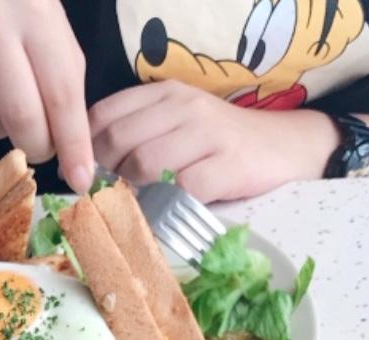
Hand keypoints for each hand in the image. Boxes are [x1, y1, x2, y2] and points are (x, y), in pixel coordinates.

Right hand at [0, 0, 93, 190]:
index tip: (80, 181)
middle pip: (20, 119)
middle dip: (37, 146)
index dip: (72, 146)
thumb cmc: (20, 25)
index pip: (60, 95)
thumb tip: (76, 170)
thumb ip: (68, 100)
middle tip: (39, 143)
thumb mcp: (56, 45)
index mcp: (34, 12)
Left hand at [89, 81, 337, 201]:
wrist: (284, 147)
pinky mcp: (225, 166)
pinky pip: (179, 190)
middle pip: (120, 141)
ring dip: (132, 192)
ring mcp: (206, 134)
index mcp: (165, 94)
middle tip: (107, 198)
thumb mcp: (179, 126)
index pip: (106, 114)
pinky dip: (165, 208)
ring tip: (136, 208)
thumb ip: (139, 136)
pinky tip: (164, 215)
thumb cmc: (220, 145)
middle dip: (105, 174)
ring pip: (144, 164)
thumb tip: (91, 171)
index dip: (86, 148)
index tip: (84, 175)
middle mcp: (183, 107)